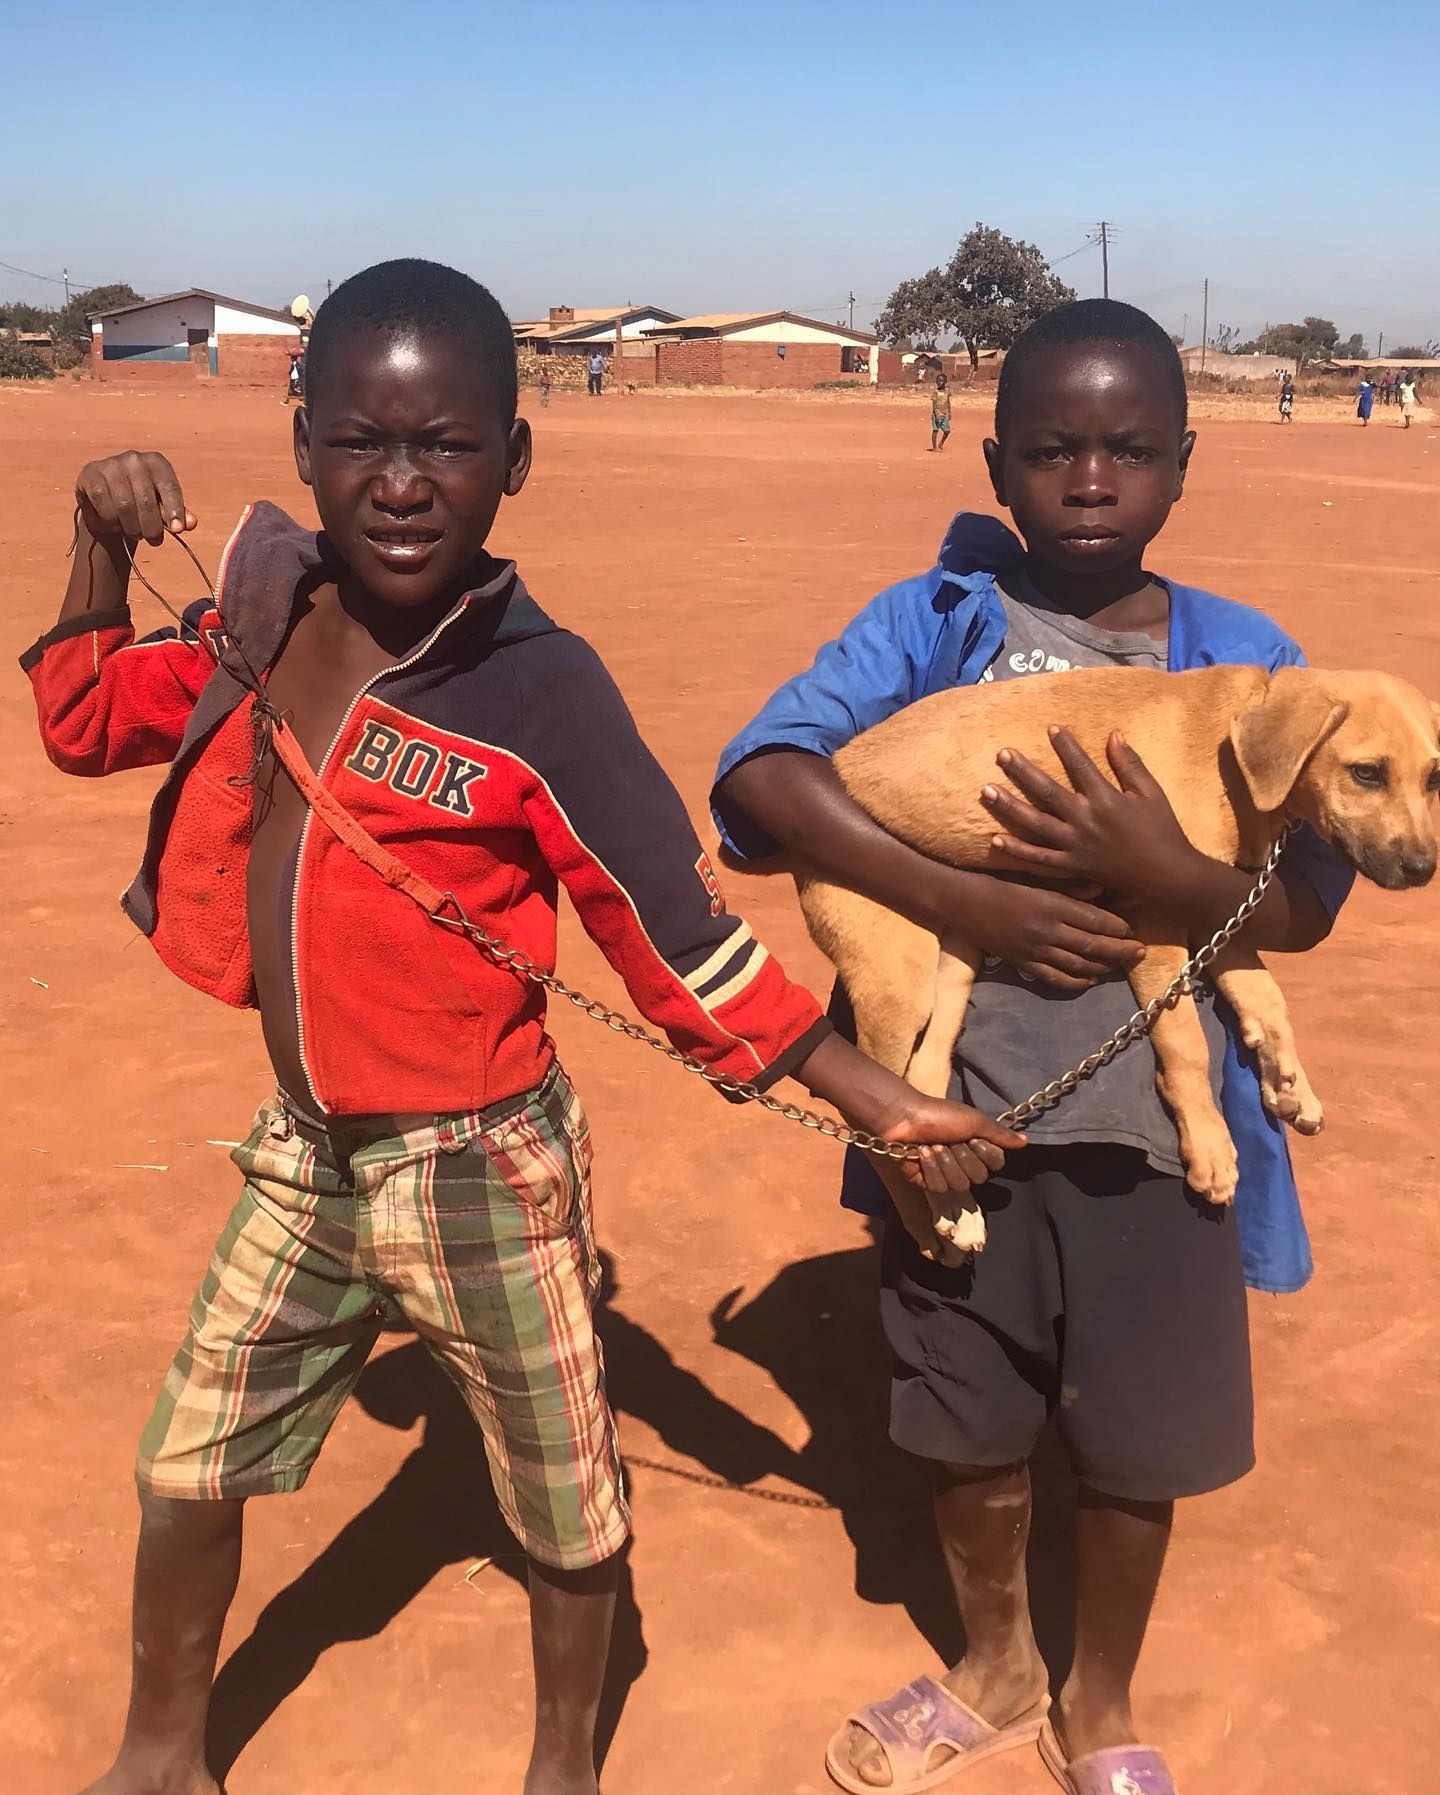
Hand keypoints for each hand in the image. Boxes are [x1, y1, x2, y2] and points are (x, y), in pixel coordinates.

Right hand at [75, 451, 194, 546]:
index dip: (175, 509)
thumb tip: (191, 524)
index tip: (178, 530)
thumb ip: (177, 514)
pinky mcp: (90, 476)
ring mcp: (110, 465)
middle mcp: (133, 459)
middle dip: (152, 527)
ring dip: (131, 527)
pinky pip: (104, 507)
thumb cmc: (142, 504)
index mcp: (156, 462)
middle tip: (154, 541)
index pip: (169, 486)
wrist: (107, 501)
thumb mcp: (163, 507)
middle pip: (146, 500)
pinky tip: (114, 524)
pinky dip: (111, 522)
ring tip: (135, 533)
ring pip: (124, 506)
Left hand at [874, 1093, 1023, 1253]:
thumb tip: (1025, 1141)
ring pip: (960, 1184)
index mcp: (977, 1148)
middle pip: (979, 1177)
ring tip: (933, 1146)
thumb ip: (1000, 1135)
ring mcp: (946, 1174)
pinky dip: (931, 1169)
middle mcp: (964, 1162)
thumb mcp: (974, 1121)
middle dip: (963, 1157)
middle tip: (949, 1140)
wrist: (904, 1118)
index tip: (972, 1138)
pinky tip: (921, 1155)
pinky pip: (940, 1187)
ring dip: (945, 1162)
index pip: (996, 1165)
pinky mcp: (928, 1183)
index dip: (985, 1153)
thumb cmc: (940, 1115)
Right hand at [949, 875, 1143, 992]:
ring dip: (1102, 966)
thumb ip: (1069, 886)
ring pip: (1078, 964)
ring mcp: (1035, 950)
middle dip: (1119, 951)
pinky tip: (1089, 980)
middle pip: (1092, 945)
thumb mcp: (1035, 878)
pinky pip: (1055, 978)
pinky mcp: (1023, 963)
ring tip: (1120, 966)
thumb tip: (1103, 889)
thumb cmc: (1000, 883)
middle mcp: (1047, 930)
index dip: (1118, 928)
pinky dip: (1076, 981)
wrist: (963, 903)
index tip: (1133, 930)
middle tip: (1140, 953)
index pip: (1094, 920)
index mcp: (1051, 904)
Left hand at [982, 728, 1197, 910]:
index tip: (1051, 728)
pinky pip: (1040, 859)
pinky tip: (995, 840)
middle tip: (1002, 753)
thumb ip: (1130, 764)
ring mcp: (1076, 845)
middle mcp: (1086, 821)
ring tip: (986, 791)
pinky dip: (1018, 850)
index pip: (1080, 766)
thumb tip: (1114, 734)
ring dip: (1009, 807)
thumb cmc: (1162, 830)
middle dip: (1023, 771)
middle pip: (1048, 791)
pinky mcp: (1072, 866)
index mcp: (1107, 799)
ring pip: (1036, 824)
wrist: (1166, 875)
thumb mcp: (1151, 793)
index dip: (1066, 746)